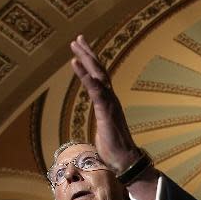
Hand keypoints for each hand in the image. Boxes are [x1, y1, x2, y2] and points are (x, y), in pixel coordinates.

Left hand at [69, 35, 139, 172]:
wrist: (125, 162)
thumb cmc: (114, 151)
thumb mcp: (103, 132)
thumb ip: (100, 123)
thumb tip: (98, 129)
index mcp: (109, 103)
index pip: (100, 78)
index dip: (91, 63)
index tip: (82, 49)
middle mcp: (111, 99)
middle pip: (100, 70)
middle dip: (88, 53)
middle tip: (78, 38)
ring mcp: (110, 104)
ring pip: (98, 75)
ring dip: (86, 58)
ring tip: (76, 44)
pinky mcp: (106, 111)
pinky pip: (94, 89)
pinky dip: (85, 75)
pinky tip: (75, 63)